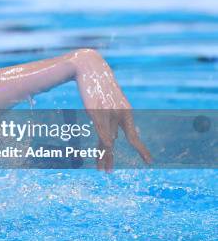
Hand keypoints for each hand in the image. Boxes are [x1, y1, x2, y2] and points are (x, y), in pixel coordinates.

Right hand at [70, 49, 151, 171]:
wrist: (90, 67)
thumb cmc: (100, 85)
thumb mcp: (109, 103)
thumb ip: (111, 121)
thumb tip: (111, 140)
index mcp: (125, 111)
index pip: (133, 136)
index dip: (141, 150)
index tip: (149, 162)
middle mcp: (119, 113)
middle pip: (115, 141)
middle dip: (111, 158)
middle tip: (109, 172)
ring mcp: (107, 112)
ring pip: (106, 139)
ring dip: (103, 155)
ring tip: (102, 169)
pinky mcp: (95, 109)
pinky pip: (100, 128)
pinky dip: (103, 139)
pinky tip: (105, 148)